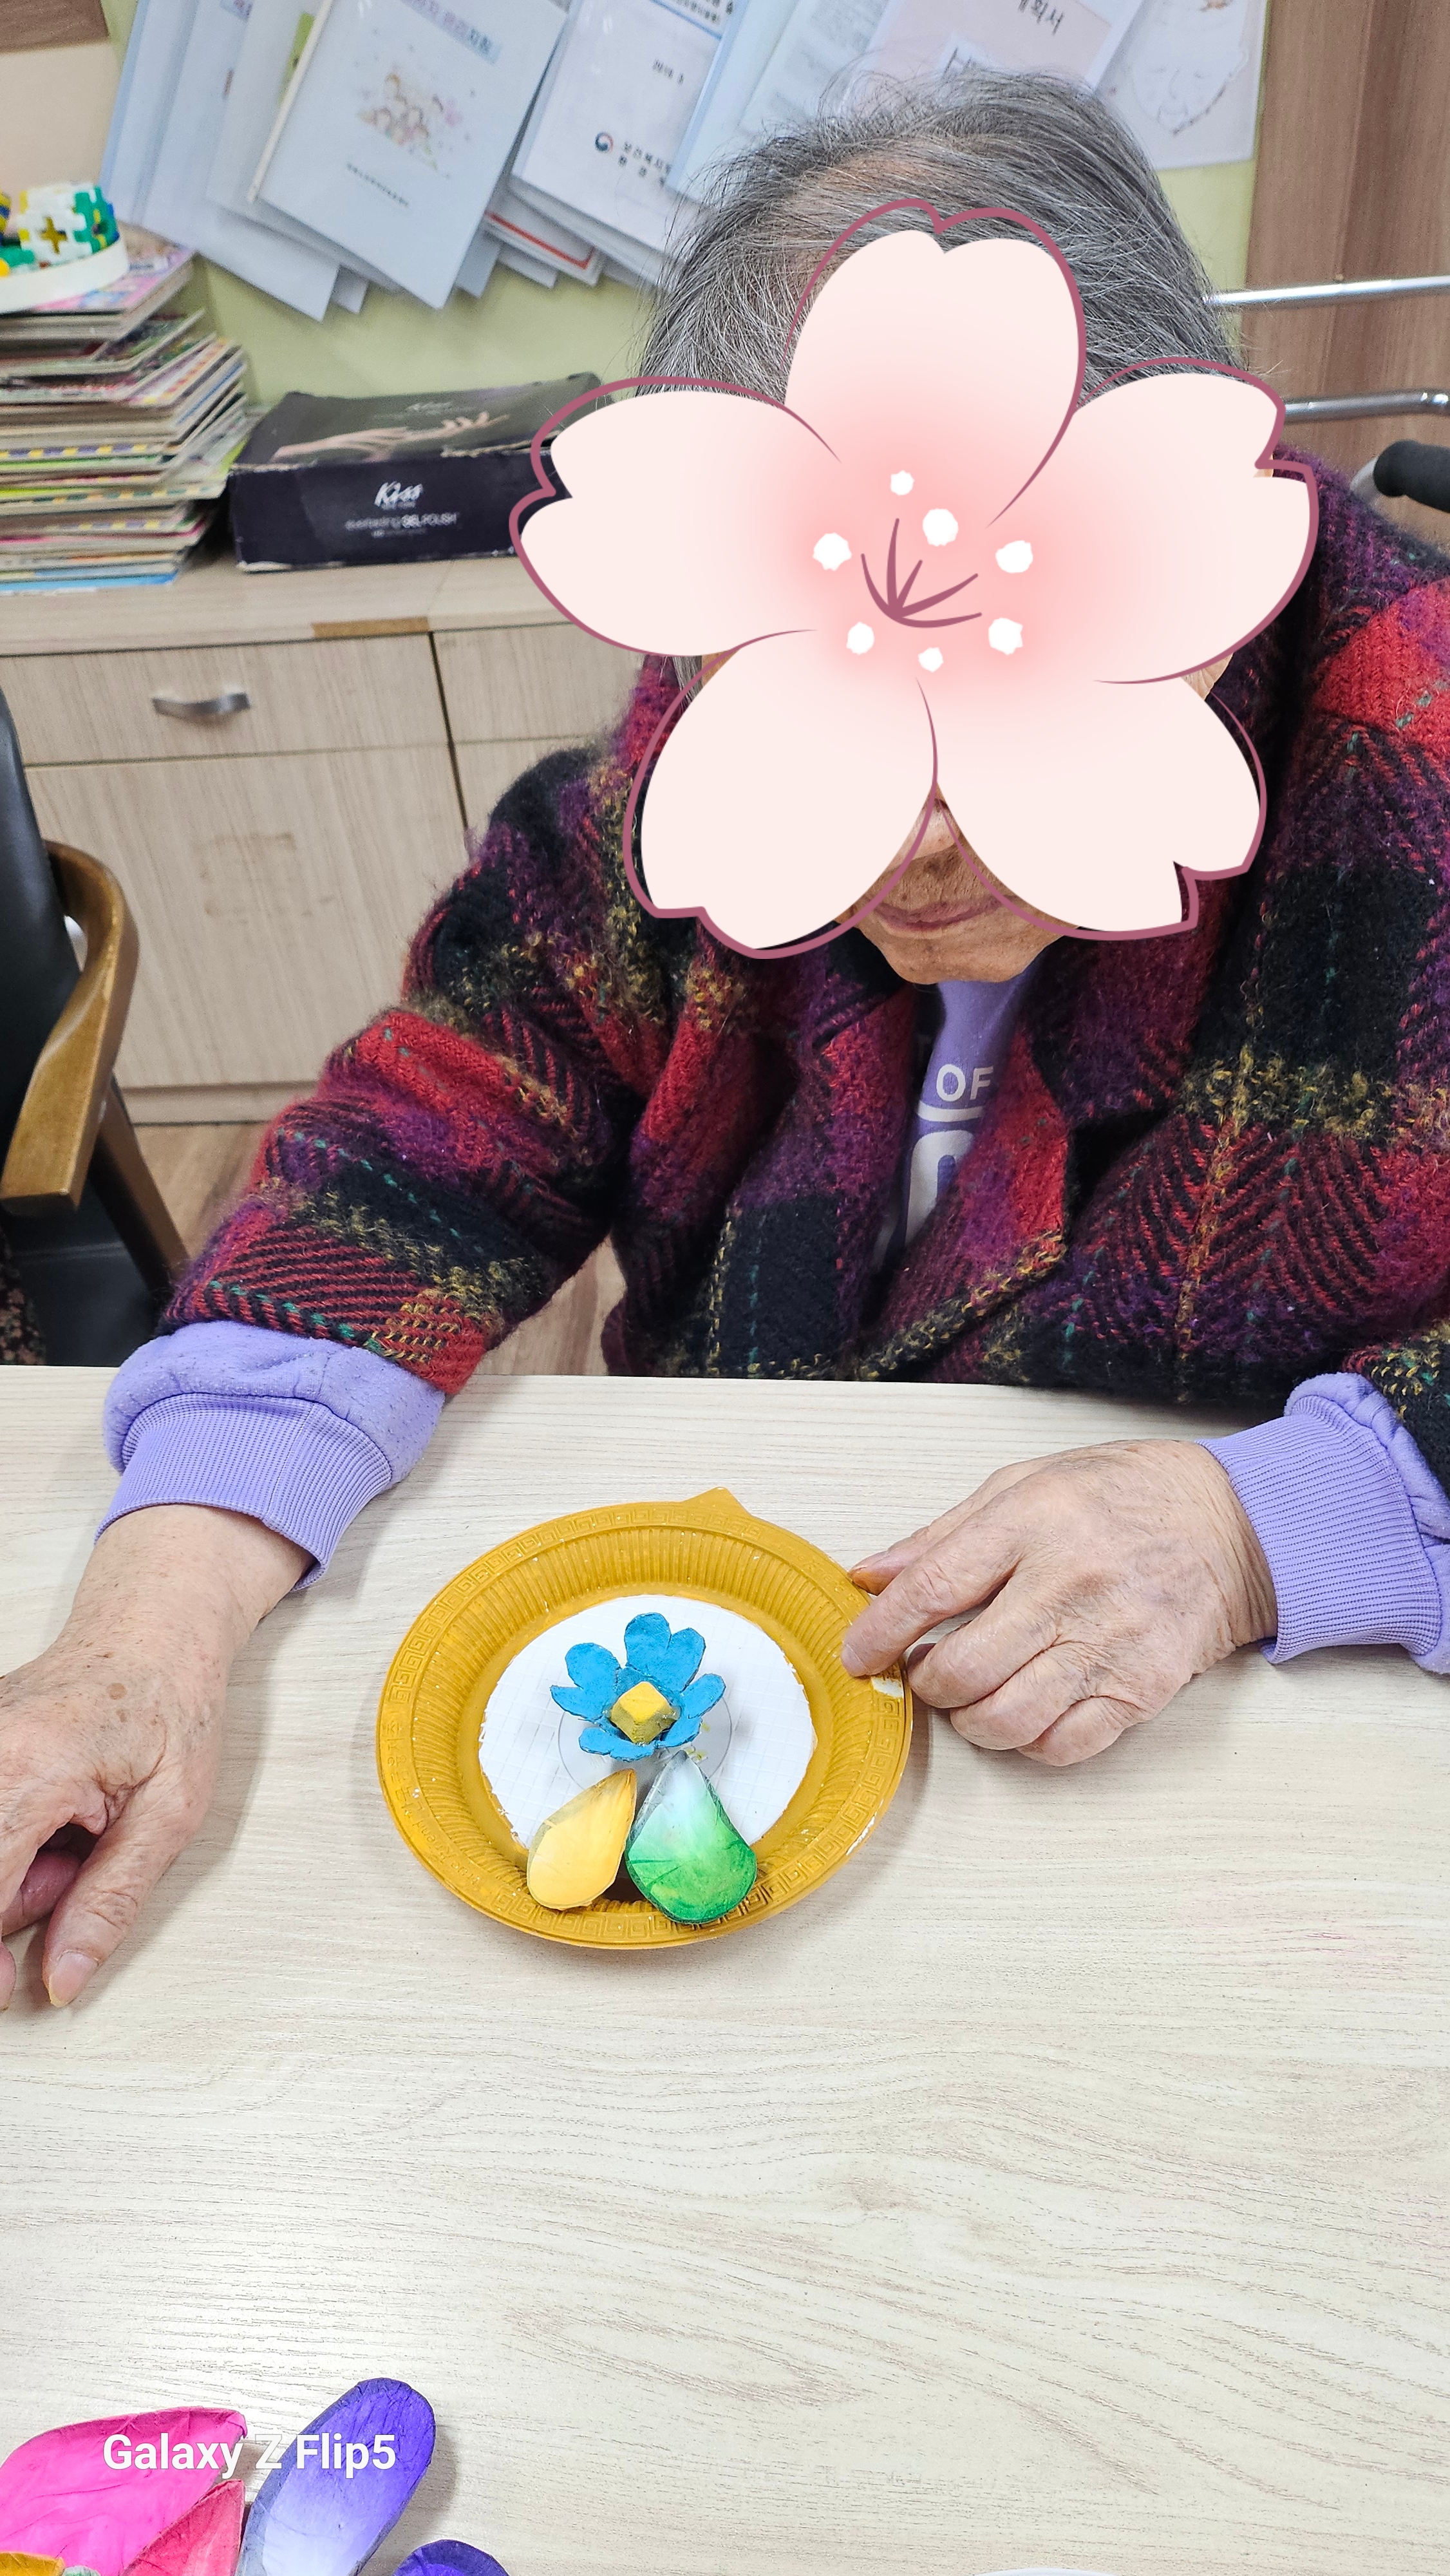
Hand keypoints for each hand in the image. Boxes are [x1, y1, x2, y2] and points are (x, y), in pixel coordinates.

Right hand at [0, 1506, 307, 2009]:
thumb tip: (65, 1977)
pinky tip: (52, 1819)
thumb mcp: (170, 1813)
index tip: (2, 1991)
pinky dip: (10, 1841)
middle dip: (16, 1900)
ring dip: (15, 1871)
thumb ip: (111, 1899)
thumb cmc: (172, 1706)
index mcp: (31, 1766)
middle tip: (77, 1865)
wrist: (154, 1630)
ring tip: (77, 1831)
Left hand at [841, 1440, 1274, 1767]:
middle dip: (923, 1682)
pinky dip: (1027, 1742)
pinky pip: (1063, 1745)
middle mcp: (1070, 1584)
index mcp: (1033, 1522)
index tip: (858, 1652)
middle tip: (922, 1669)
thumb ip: (941, 1535)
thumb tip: (870, 1576)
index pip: (931, 1588)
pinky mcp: (1142, 1689)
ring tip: (967, 1694)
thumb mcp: (1023, 1485)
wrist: (1233, 1525)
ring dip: (967, 1719)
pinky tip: (1022, 1711)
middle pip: (963, 1667)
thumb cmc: (1122, 1497)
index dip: (880, 1631)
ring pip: (1006, 1718)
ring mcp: (1110, 1643)